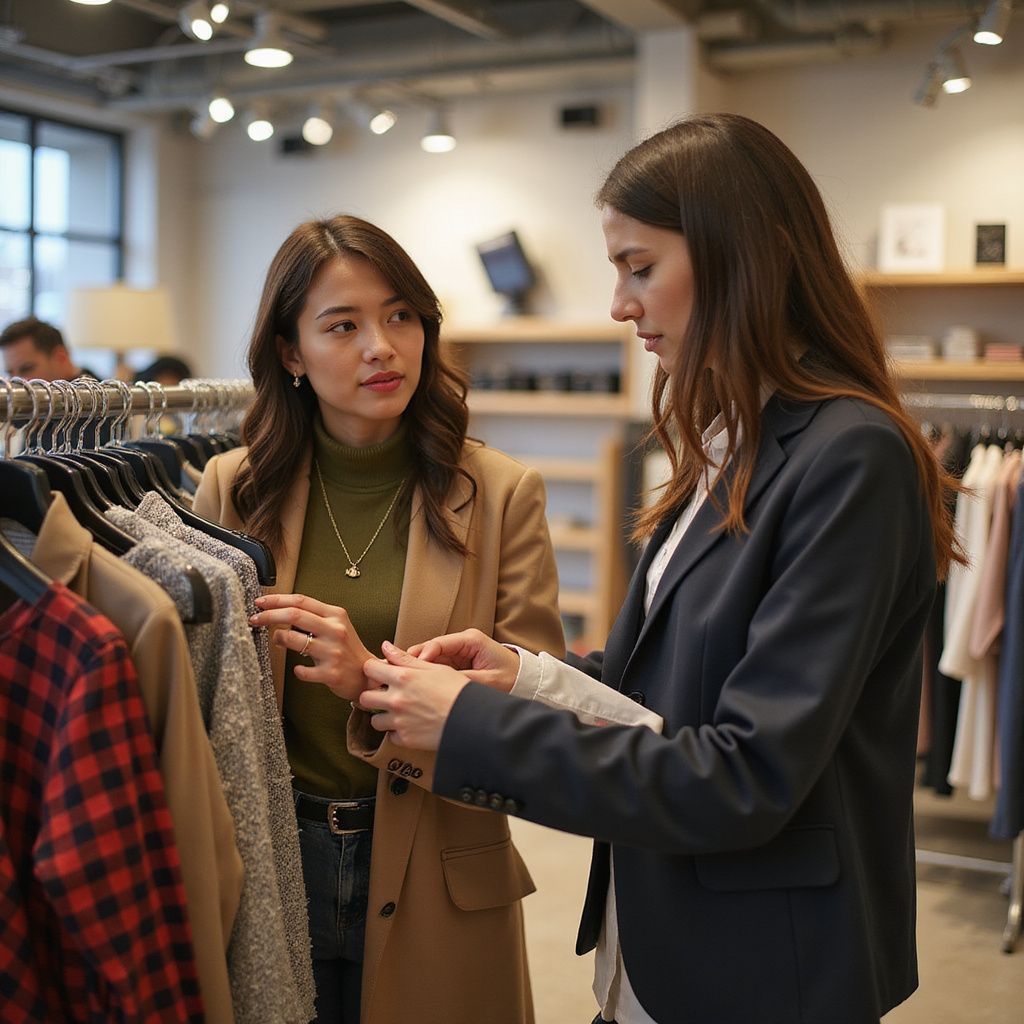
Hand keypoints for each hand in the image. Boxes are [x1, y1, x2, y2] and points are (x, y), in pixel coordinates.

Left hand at [250, 593, 373, 701]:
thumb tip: (281, 610)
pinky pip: (302, 671)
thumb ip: (313, 617)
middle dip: (268, 615)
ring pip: (294, 640)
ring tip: (277, 640)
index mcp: (335, 615)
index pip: (301, 600)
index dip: (277, 600)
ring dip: (278, 639)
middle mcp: (335, 630)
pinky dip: (296, 670)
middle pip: (294, 615)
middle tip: (254, 619)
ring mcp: (333, 652)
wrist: (367, 674)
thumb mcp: (336, 625)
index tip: (260, 603)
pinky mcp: (331, 673)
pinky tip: (299, 669)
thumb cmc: (346, 649)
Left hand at [359, 641, 471, 749]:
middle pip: (364, 697)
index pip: (369, 669)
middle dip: (373, 696)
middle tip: (385, 696)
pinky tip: (411, 726)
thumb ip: (406, 659)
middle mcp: (396, 699)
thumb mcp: (434, 668)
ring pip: (374, 720)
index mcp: (403, 677)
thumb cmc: (457, 690)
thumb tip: (385, 646)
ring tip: (399, 714)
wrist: (472, 720)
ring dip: (383, 717)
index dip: (373, 671)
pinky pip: (390, 737)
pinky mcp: (405, 739)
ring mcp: (399, 721)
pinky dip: (398, 733)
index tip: (380, 675)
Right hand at [407, 628, 519, 692]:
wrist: (525, 679)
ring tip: (397, 675)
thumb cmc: (511, 677)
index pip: (439, 643)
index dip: (423, 655)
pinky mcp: (458, 662)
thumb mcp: (488, 681)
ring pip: (431, 657)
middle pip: (431, 648)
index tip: (414, 668)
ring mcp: (459, 651)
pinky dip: (425, 672)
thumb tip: (440, 686)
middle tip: (394, 669)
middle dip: (413, 659)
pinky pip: (437, 665)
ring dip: (416, 666)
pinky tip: (412, 681)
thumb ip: (464, 681)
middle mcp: (462, 642)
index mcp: (471, 640)